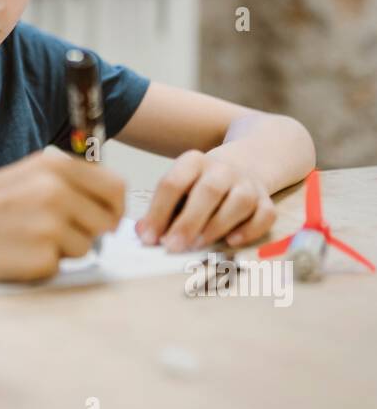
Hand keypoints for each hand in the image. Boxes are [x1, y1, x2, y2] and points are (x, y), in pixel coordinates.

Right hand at [0, 146, 125, 282]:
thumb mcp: (27, 175)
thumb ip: (69, 184)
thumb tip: (112, 209)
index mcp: (55, 166)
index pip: (115, 187)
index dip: (114, 207)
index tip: (105, 217)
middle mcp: (56, 191)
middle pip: (105, 222)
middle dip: (89, 232)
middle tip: (56, 233)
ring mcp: (49, 225)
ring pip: (86, 247)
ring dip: (64, 250)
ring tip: (27, 239)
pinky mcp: (40, 257)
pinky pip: (61, 266)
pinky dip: (42, 265)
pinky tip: (15, 253)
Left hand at [135, 150, 276, 251]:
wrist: (243, 164)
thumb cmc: (199, 186)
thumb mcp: (177, 189)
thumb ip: (160, 211)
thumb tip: (143, 233)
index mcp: (193, 162)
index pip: (173, 183)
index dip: (159, 212)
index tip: (149, 238)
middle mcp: (223, 169)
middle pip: (208, 191)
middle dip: (188, 221)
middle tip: (173, 246)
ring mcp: (248, 183)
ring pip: (239, 201)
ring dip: (218, 225)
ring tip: (198, 245)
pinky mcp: (266, 199)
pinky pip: (265, 214)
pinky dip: (250, 230)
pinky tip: (231, 241)